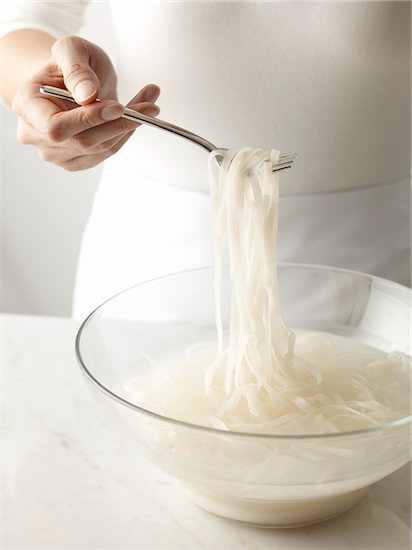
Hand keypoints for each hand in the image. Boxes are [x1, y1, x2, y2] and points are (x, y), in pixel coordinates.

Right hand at [11, 36, 159, 170]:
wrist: (73, 79)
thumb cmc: (70, 62)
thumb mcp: (73, 49)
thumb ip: (77, 69)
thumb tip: (87, 95)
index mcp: (27, 105)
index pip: (57, 127)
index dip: (88, 120)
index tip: (119, 107)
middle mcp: (35, 135)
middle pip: (83, 141)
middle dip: (120, 124)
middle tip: (150, 106)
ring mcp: (55, 152)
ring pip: (100, 149)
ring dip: (129, 128)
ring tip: (149, 104)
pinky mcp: (75, 160)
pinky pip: (106, 152)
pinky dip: (125, 135)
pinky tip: (137, 116)